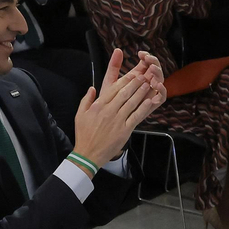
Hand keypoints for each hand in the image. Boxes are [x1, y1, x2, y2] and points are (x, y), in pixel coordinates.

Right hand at [72, 48, 166, 166]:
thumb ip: (86, 100)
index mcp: (98, 106)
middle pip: (125, 93)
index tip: (133, 74)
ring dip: (141, 92)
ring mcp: (117, 121)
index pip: (114, 89)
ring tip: (148, 85)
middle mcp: (109, 111)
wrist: (88, 154)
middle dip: (136, 83)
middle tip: (144, 76)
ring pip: (132, 103)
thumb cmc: (84, 135)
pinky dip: (143, 108)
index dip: (125, 80)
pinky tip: (149, 101)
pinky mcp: (124, 131)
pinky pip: (136, 117)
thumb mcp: (79, 115)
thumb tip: (92, 88)